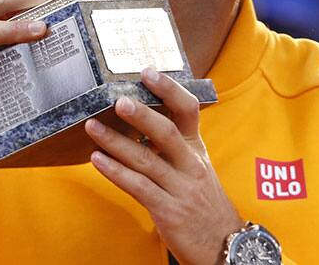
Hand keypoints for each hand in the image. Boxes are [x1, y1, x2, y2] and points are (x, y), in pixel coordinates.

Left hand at [84, 68, 241, 264]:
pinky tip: (97, 161)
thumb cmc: (203, 203)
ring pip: (145, 160)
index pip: (188, 110)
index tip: (148, 72)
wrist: (226, 246)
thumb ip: (172, 146)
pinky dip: (115, 173)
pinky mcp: (169, 211)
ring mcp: (180, 188)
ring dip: (115, 142)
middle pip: (166, 132)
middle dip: (141, 115)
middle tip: (118, 100)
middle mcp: (190, 165)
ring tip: (92, 127)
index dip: (169, 89)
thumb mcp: (195, 168)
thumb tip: (139, 117)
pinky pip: (138, 187)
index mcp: (196, 149)